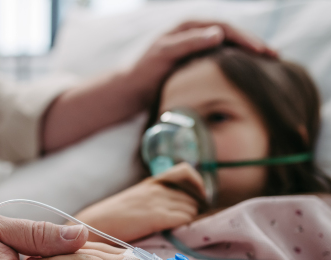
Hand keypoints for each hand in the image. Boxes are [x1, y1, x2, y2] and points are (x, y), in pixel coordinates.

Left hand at [26, 242, 202, 259]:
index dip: (64, 248)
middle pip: (80, 250)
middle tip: (27, 252)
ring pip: (81, 258)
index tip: (42, 251)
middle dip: (53, 249)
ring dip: (53, 257)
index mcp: (128, 258)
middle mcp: (124, 259)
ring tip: (30, 259)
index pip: (89, 248)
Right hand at [75, 163, 205, 242]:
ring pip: (192, 208)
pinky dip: (186, 227)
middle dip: (195, 209)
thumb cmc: (112, 218)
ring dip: (190, 220)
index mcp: (151, 183)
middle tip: (186, 224)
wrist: (96, 224)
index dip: (196, 185)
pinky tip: (176, 234)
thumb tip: (172, 210)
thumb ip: (153, 201)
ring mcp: (157, 202)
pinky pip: (185, 218)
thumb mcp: (134, 201)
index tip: (197, 200)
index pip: (186, 171)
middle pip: (193, 196)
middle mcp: (157, 189)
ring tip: (180, 232)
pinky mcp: (156, 216)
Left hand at [128, 20, 275, 107]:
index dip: (246, 39)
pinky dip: (237, 64)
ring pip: (229, 47)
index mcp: (189, 26)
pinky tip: (249, 73)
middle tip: (275, 56)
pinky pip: (222, 59)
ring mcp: (196, 47)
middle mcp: (195, 33)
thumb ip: (189, 43)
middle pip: (231, 35)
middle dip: (254, 44)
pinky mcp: (195, 61)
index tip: (262, 51)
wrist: (130, 87)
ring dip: (249, 54)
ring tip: (270, 64)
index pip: (225, 28)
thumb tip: (218, 33)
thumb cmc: (143, 70)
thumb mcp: (164, 54)